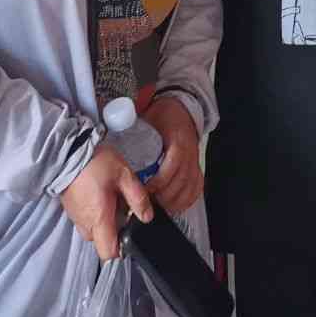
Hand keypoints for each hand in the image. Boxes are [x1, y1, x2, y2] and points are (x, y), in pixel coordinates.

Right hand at [61, 144, 152, 260]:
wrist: (67, 151)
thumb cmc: (94, 162)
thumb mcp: (124, 176)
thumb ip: (138, 198)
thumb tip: (147, 217)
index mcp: (99, 219)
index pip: (108, 254)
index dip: (121, 250)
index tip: (130, 234)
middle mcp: (85, 224)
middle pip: (103, 241)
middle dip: (116, 228)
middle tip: (123, 206)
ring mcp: (76, 218)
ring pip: (95, 230)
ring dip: (105, 219)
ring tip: (111, 196)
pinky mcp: (71, 210)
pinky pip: (86, 220)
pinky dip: (95, 212)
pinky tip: (100, 193)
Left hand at [143, 96, 202, 214]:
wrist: (182, 110)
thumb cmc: (164, 116)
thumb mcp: (149, 121)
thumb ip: (136, 134)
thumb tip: (118, 150)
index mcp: (178, 141)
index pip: (173, 165)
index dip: (159, 181)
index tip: (146, 189)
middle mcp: (189, 153)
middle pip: (181, 181)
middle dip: (164, 196)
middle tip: (148, 202)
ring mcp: (194, 162)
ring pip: (190, 187)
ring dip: (175, 201)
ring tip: (159, 206)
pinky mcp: (197, 168)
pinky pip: (197, 187)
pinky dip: (187, 200)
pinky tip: (175, 206)